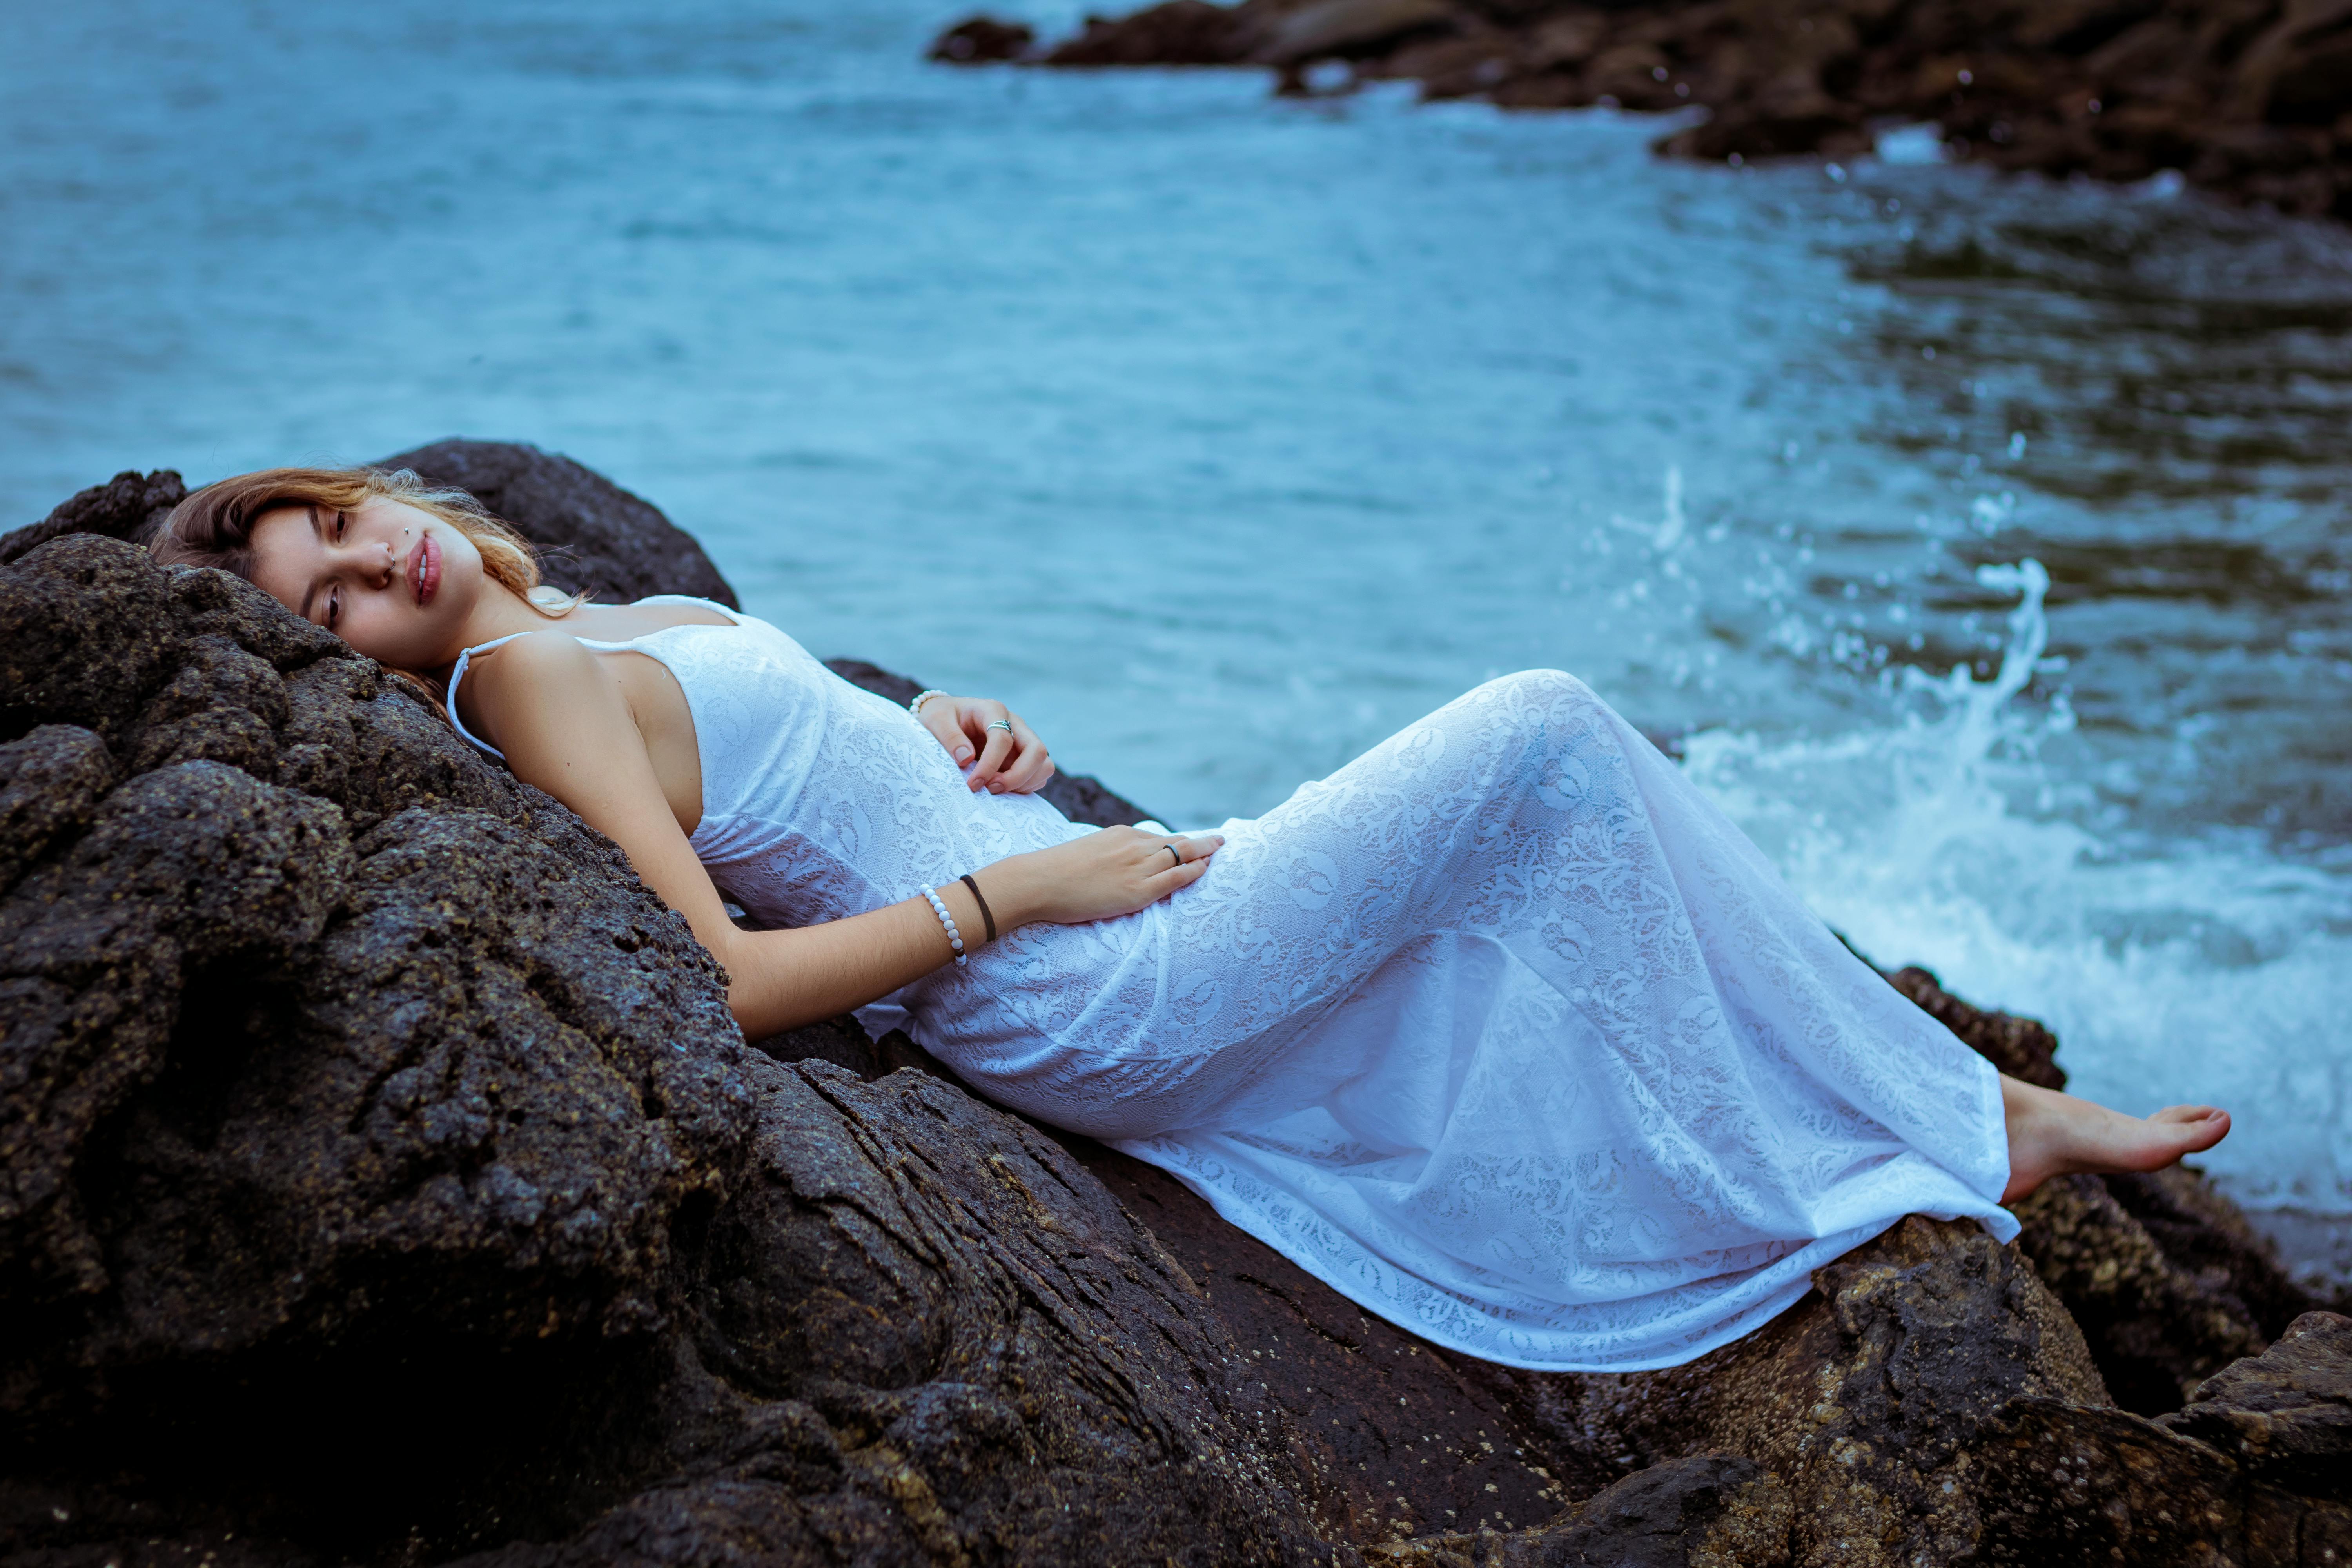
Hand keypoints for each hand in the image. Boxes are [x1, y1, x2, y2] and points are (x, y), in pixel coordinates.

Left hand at [916, 695, 1056, 794]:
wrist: (946, 720)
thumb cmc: (940, 718)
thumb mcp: (935, 720)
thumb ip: (949, 736)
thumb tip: (966, 758)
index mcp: (993, 711)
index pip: (1003, 739)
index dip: (990, 765)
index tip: (972, 785)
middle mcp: (1014, 724)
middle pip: (1037, 751)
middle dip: (1017, 776)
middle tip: (991, 789)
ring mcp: (1022, 741)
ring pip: (1044, 765)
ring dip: (1024, 783)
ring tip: (995, 791)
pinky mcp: (1023, 758)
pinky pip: (1037, 776)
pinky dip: (1024, 788)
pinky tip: (1000, 790)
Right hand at [984, 825, 1222, 927]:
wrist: (1038, 881)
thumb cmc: (1055, 870)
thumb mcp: (1087, 850)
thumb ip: (1108, 852)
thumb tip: (1115, 862)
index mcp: (1120, 834)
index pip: (1157, 838)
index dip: (1177, 842)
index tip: (1190, 843)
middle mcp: (1133, 846)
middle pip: (1177, 842)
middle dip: (1201, 842)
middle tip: (1220, 841)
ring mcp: (1138, 868)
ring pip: (1182, 855)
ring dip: (1204, 853)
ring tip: (1219, 852)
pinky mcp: (1138, 891)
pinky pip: (1176, 878)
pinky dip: (1194, 872)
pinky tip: (1206, 870)